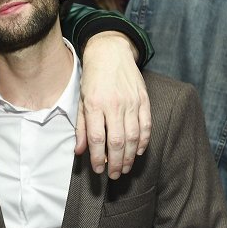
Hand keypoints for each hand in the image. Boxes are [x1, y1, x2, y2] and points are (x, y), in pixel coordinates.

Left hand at [75, 31, 150, 178]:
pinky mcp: (143, 99)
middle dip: (116, 162)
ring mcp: (131, 102)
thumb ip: (81, 127)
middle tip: (114, 175)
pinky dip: (144, 141)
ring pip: (133, 137)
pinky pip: (146, 125)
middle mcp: (114, 104)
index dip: (98, 157)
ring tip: (125, 168)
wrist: (110, 52)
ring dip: (130, 156)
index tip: (98, 169)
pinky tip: (139, 152)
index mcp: (95, 104)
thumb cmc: (92, 78)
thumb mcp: (80, 99)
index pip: (97, 138)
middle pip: (117, 141)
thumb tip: (80, 151)